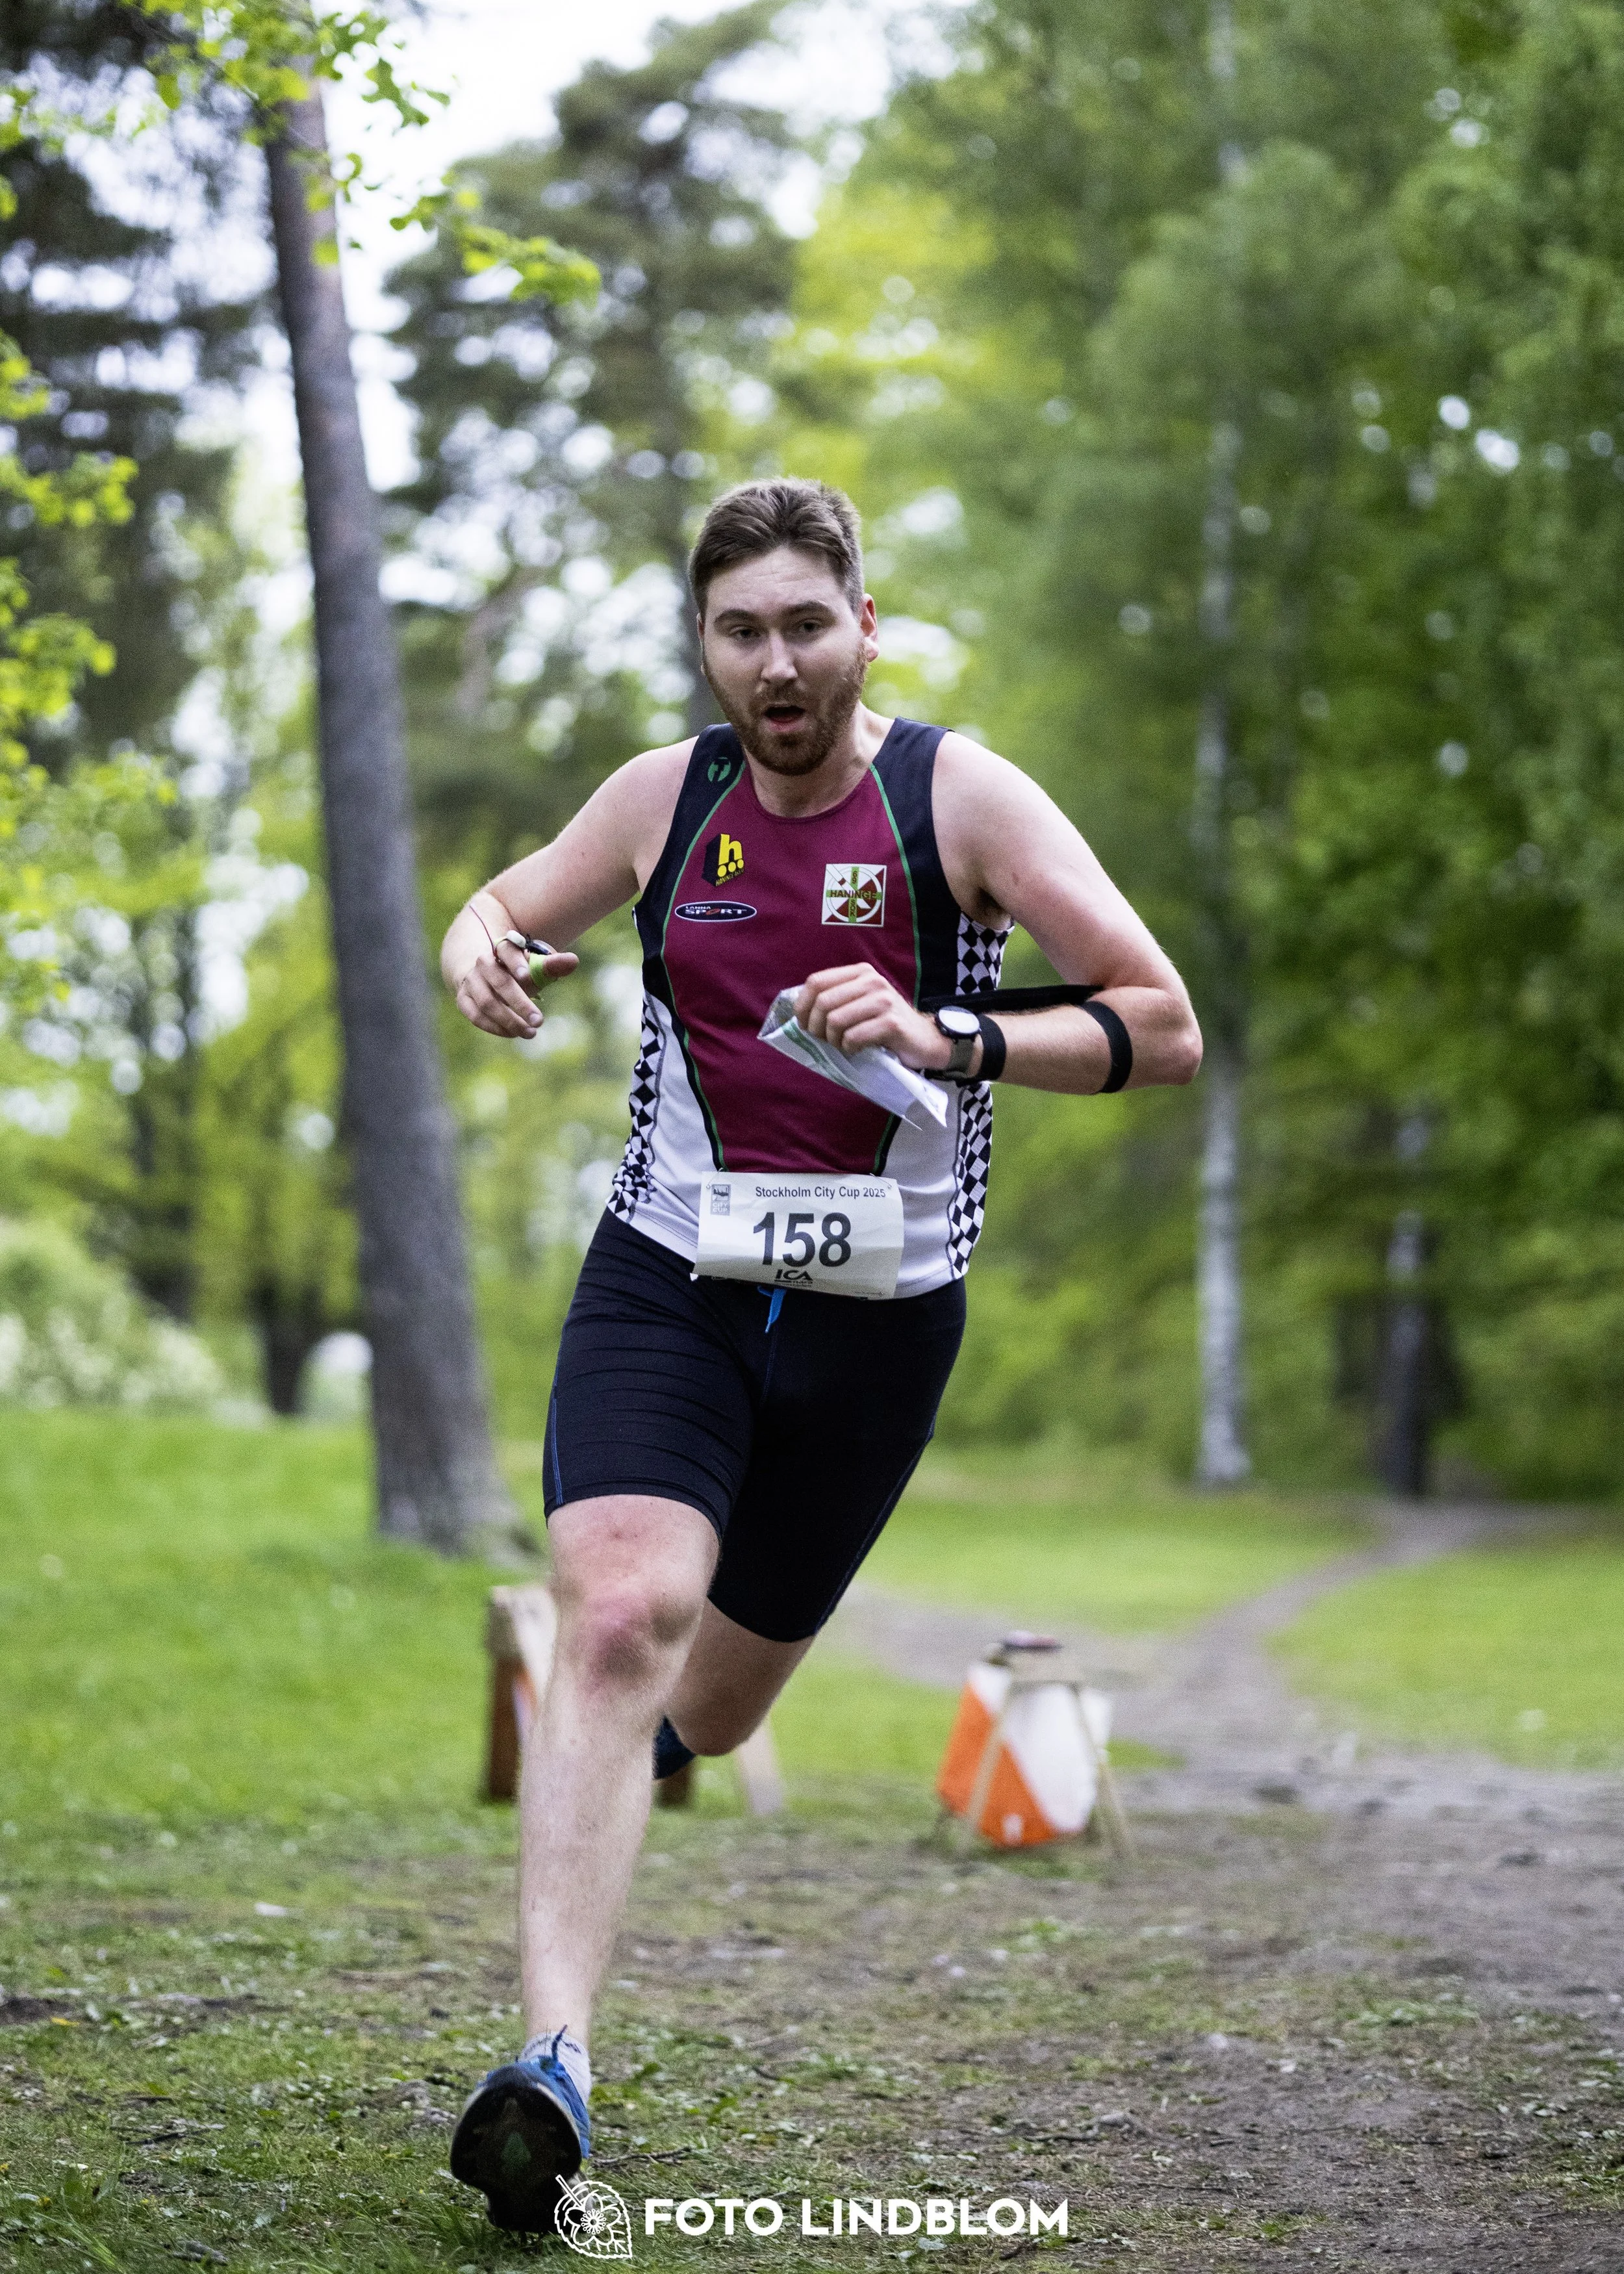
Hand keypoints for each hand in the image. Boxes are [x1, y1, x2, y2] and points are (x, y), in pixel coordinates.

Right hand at [454, 938, 578, 1038]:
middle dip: (520, 1003)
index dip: (516, 963)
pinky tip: (512, 1034)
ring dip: (509, 1020)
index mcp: (502, 949)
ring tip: (530, 1033)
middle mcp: (483, 963)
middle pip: (500, 982)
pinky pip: (475, 1016)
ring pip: (487, 1002)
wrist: (487, 975)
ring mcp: (471, 981)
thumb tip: (574, 961)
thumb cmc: (518, 971)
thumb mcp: (535, 966)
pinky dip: (494, 1027)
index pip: (507, 951)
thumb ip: (553, 964)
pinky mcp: (463, 999)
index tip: (528, 976)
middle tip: (539, 1021)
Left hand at [794, 962, 955, 1071]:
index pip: (816, 981)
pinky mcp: (891, 1022)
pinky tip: (858, 1049)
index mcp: (860, 972)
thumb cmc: (884, 1024)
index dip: (802, 1006)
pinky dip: (849, 1048)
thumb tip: (799, 1011)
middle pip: (823, 1002)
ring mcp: (883, 1000)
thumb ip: (835, 999)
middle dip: (816, 1027)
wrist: (925, 1040)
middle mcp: (872, 981)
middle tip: (826, 1040)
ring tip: (843, 1045)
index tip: (805, 1024)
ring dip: (833, 1040)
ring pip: (835, 1020)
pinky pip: (853, 1037)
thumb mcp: (859, 1003)